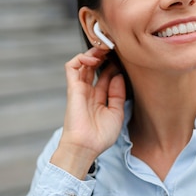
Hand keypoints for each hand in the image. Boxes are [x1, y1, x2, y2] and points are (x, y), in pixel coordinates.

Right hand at [51, 48, 125, 179]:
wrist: (86, 146)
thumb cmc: (101, 135)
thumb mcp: (116, 113)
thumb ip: (117, 94)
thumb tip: (118, 76)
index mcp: (99, 98)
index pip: (105, 76)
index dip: (113, 66)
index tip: (124, 59)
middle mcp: (89, 92)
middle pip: (94, 67)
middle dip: (104, 56)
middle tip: (114, 49)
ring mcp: (80, 89)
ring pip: (83, 64)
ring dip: (93, 54)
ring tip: (104, 49)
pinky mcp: (72, 88)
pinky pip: (71, 67)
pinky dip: (80, 58)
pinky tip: (93, 58)